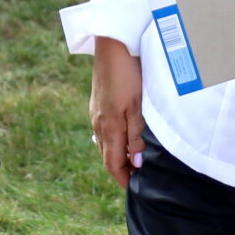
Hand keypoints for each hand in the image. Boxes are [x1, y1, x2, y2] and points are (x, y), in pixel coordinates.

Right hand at [89, 37, 144, 189]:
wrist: (112, 45)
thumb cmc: (128, 74)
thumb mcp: (138, 106)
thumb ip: (137, 136)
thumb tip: (137, 163)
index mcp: (108, 127)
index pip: (112, 163)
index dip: (123, 178)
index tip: (134, 188)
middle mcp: (98, 123)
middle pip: (107, 156)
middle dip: (121, 169)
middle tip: (137, 178)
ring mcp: (96, 112)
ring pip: (105, 143)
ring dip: (118, 154)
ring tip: (134, 161)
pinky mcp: (98, 103)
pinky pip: (104, 130)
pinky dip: (115, 140)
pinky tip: (124, 137)